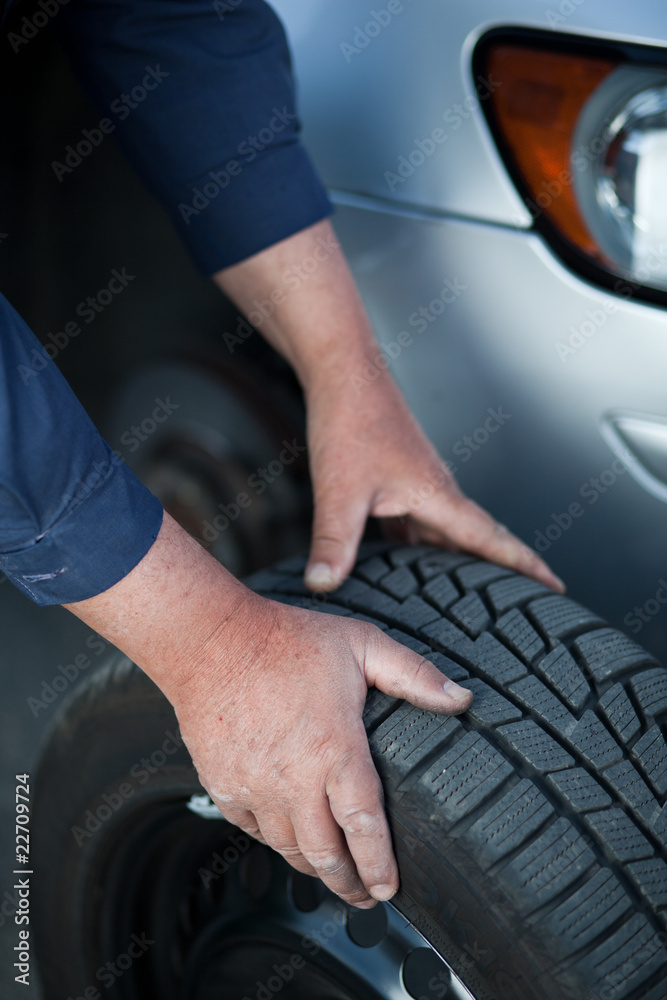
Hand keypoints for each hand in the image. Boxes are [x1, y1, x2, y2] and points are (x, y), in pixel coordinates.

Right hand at [171, 586, 471, 907]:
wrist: (210, 639)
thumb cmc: (285, 639)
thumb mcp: (361, 644)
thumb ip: (414, 675)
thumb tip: (462, 698)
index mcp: (334, 748)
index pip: (364, 827)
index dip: (379, 865)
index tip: (389, 888)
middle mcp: (293, 778)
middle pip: (325, 853)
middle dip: (349, 883)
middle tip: (365, 895)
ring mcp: (255, 787)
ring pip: (288, 849)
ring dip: (314, 867)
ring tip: (332, 872)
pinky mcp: (224, 786)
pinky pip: (253, 831)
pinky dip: (275, 841)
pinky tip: (289, 837)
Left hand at [213, 218, 563, 597]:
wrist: (341, 373)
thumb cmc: (350, 419)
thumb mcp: (339, 492)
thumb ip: (334, 542)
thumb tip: (323, 584)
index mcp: (438, 495)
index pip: (494, 540)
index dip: (527, 566)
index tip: (557, 587)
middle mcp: (436, 490)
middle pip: (479, 539)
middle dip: (502, 569)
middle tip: (524, 599)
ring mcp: (418, 484)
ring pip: (448, 531)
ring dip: (462, 558)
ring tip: (471, 591)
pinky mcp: (397, 479)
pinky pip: (420, 521)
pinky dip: (423, 544)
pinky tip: (408, 558)